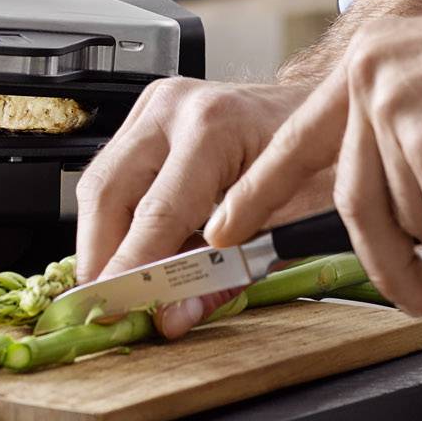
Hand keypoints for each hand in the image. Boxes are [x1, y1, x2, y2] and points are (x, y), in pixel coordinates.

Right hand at [75, 78, 320, 336]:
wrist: (322, 109)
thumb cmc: (317, 159)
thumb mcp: (289, 225)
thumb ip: (228, 274)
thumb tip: (173, 315)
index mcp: (215, 128)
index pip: (157, 214)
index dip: (130, 268)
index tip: (115, 309)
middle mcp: (175, 108)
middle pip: (107, 192)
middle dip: (99, 256)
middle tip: (105, 304)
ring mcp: (156, 105)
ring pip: (99, 181)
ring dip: (100, 239)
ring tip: (118, 282)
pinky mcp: (147, 114)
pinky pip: (111, 171)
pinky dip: (115, 217)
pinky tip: (132, 247)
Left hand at [210, 0, 421, 315]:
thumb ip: (406, 142)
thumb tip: (395, 225)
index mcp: (370, 62)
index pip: (297, 137)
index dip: (258, 190)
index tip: (221, 229)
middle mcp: (369, 81)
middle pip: (359, 205)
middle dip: (394, 267)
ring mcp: (396, 115)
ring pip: (415, 225)